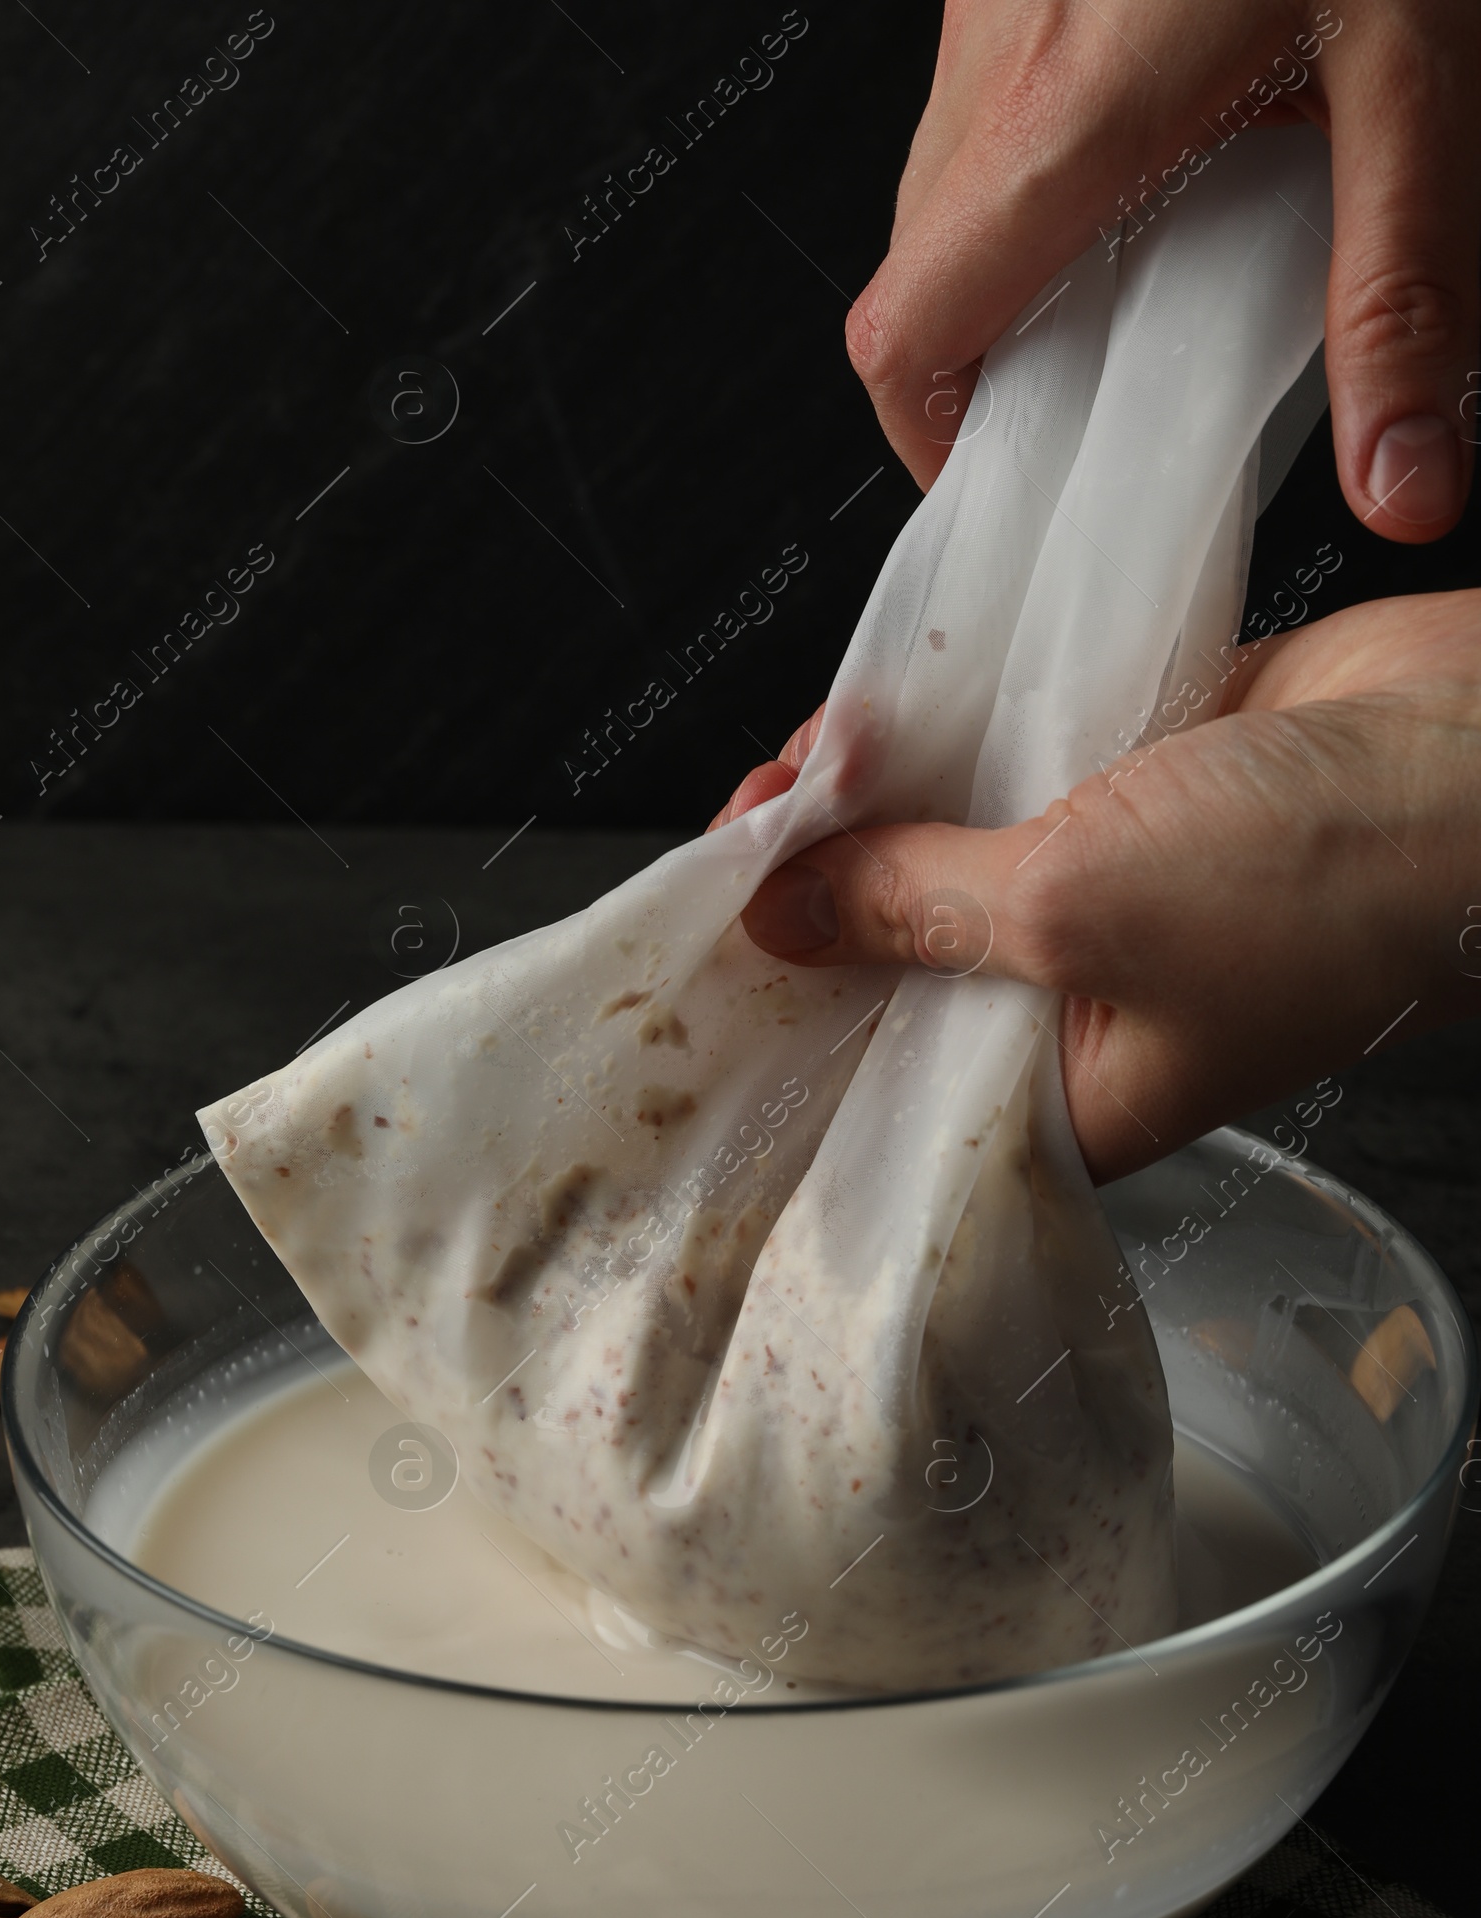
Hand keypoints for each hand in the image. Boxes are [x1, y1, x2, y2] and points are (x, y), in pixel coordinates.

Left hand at [719, 591, 1480, 1179]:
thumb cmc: (1322, 892)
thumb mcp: (1071, 910)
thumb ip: (913, 905)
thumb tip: (784, 911)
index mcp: (1065, 1092)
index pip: (886, 1072)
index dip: (796, 1010)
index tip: (710, 952)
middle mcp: (1076, 998)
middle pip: (901, 951)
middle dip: (820, 891)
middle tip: (747, 832)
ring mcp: (1107, 880)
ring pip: (946, 844)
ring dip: (873, 799)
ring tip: (799, 765)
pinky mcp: (1135, 775)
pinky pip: (1007, 756)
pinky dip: (945, 729)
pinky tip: (874, 710)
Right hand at [848, 1, 1480, 540]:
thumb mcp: (1420, 72)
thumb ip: (1406, 291)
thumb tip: (1402, 477)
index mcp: (1076, 105)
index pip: (911, 332)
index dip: (931, 437)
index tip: (1003, 478)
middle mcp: (1003, 40)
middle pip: (924, 265)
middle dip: (998, 347)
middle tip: (1110, 376)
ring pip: (954, 176)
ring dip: (1030, 243)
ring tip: (1160, 240)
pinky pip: (994, 85)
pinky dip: (1054, 149)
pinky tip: (1168, 123)